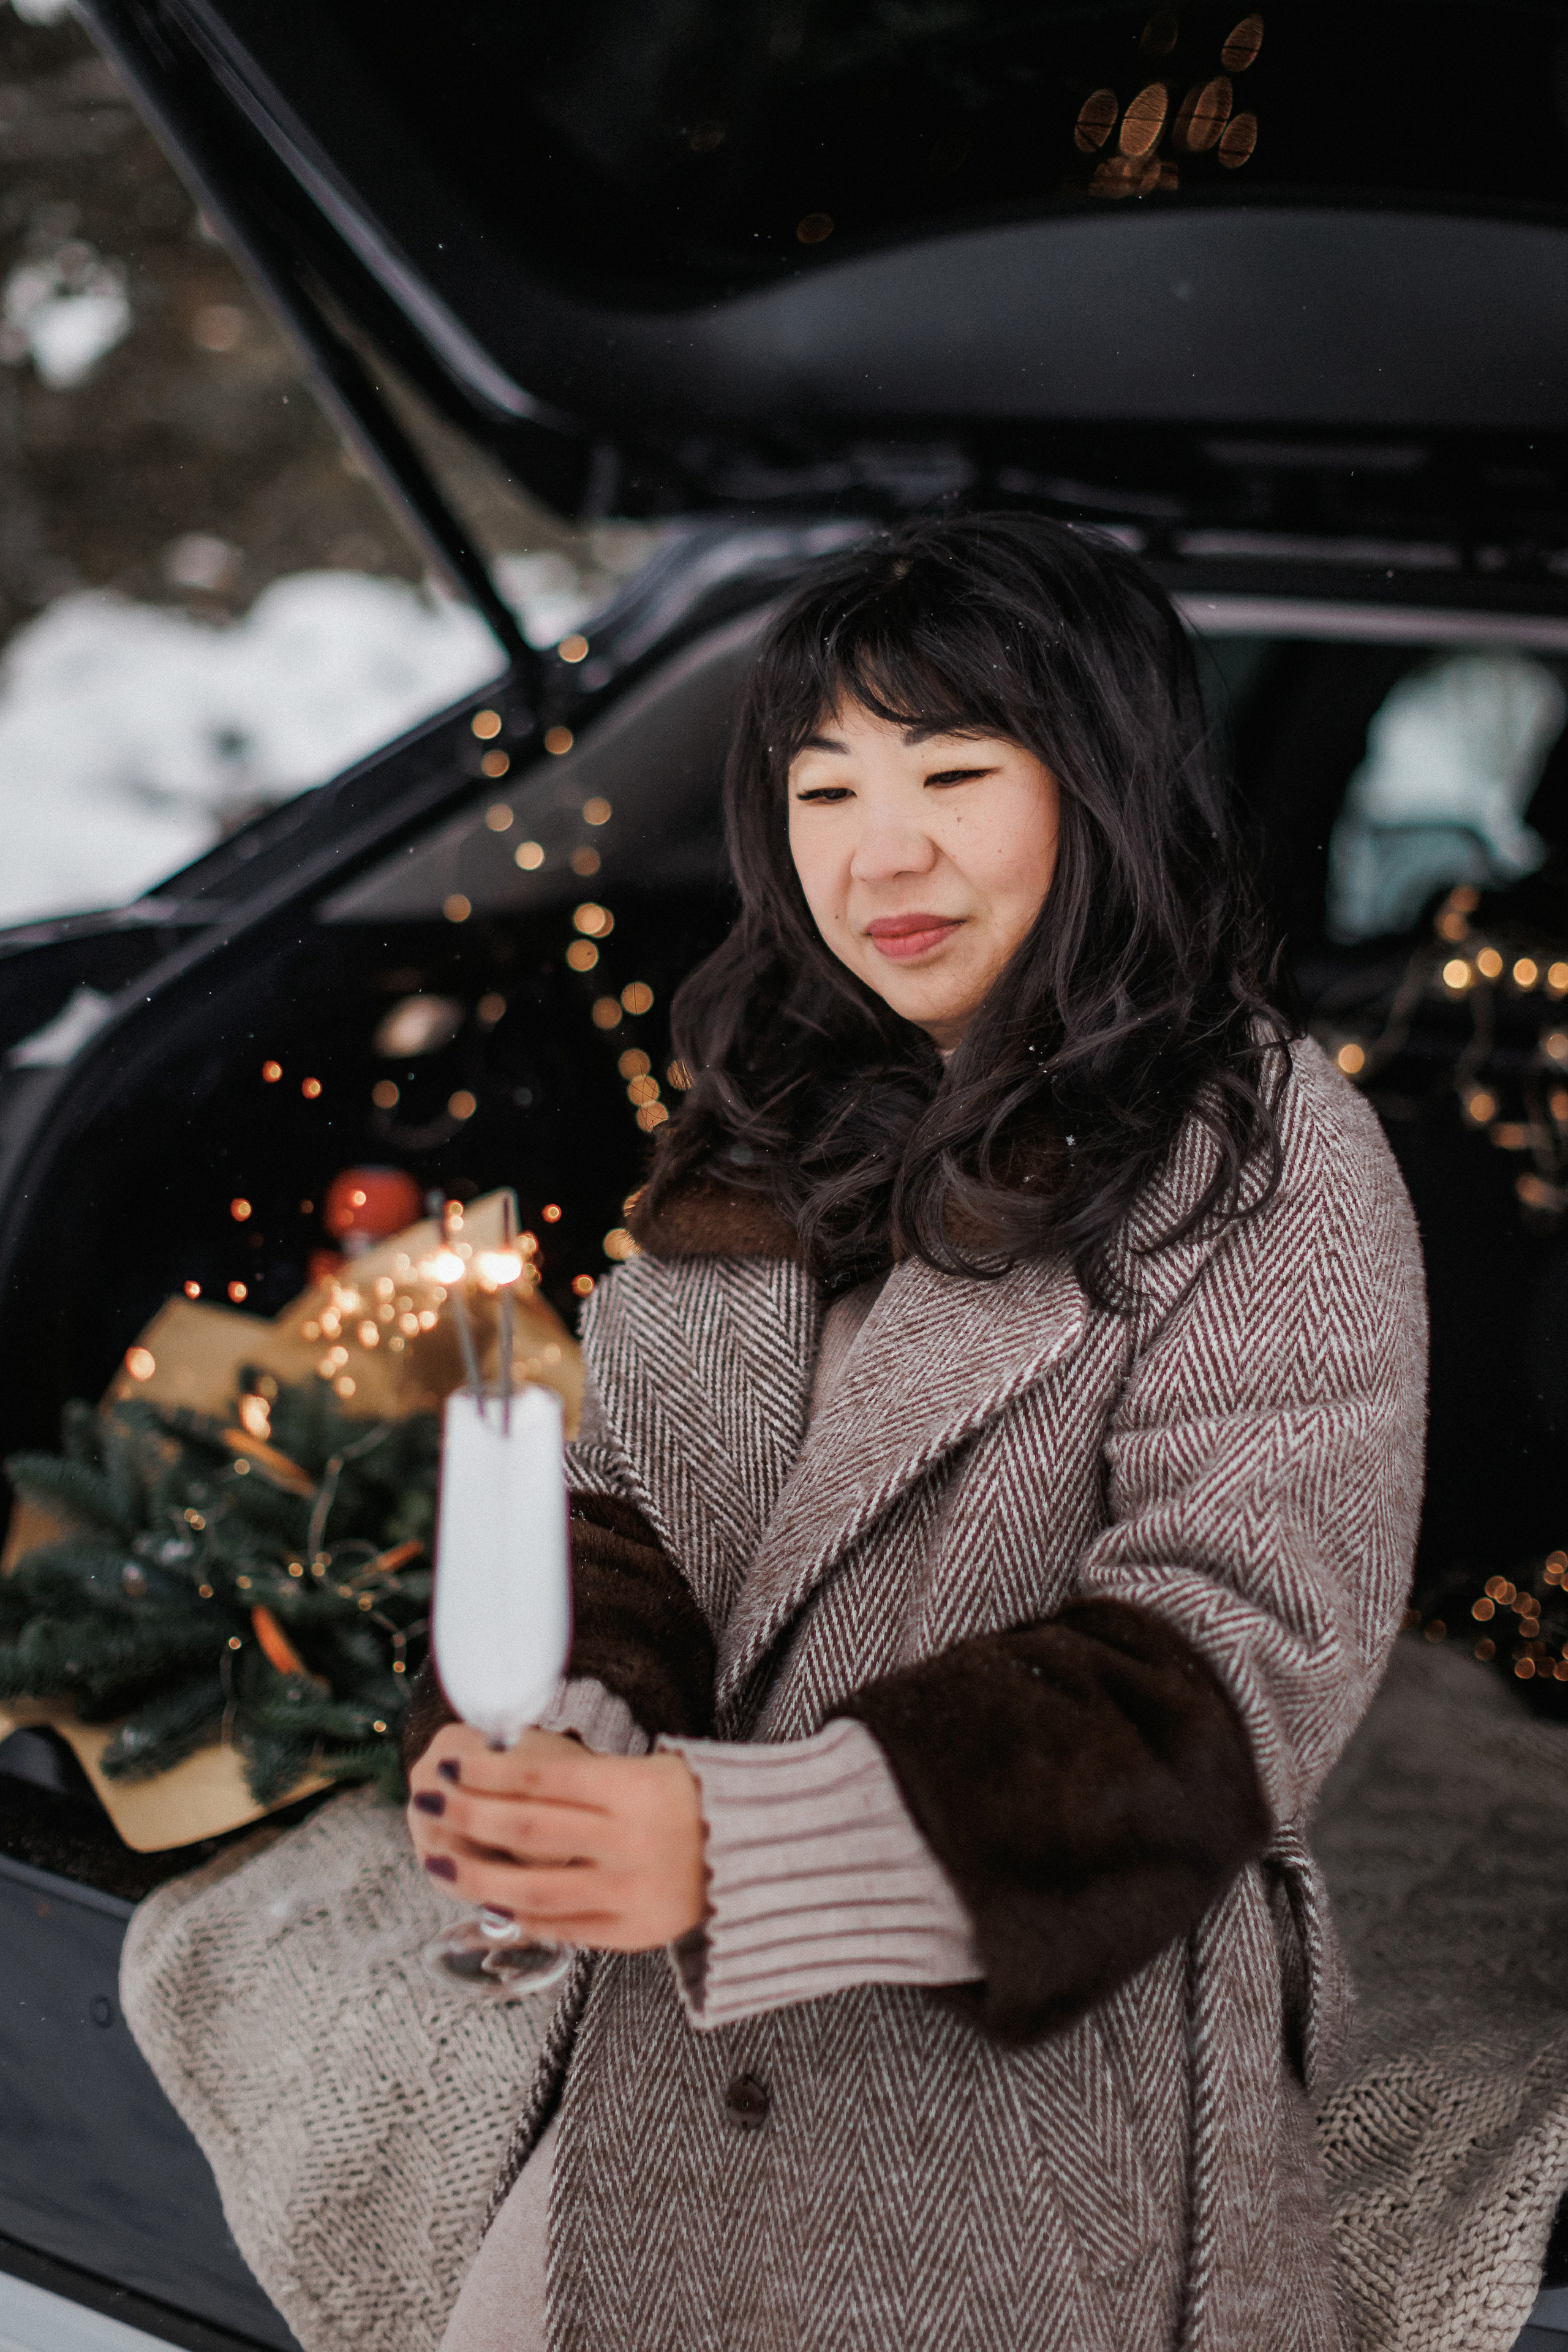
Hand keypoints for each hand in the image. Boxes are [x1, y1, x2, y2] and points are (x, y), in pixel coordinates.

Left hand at [405, 1720, 705, 1950]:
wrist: (753, 1854)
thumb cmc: (686, 1800)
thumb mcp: (645, 1770)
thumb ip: (578, 1779)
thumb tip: (498, 1772)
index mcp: (636, 1790)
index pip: (542, 1778)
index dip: (487, 1774)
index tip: (450, 1767)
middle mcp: (632, 1842)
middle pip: (528, 1830)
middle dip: (468, 1815)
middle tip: (430, 1801)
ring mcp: (629, 1893)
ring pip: (533, 1889)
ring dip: (474, 1875)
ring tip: (436, 1859)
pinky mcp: (631, 1933)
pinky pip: (561, 1927)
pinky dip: (518, 1914)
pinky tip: (486, 1900)